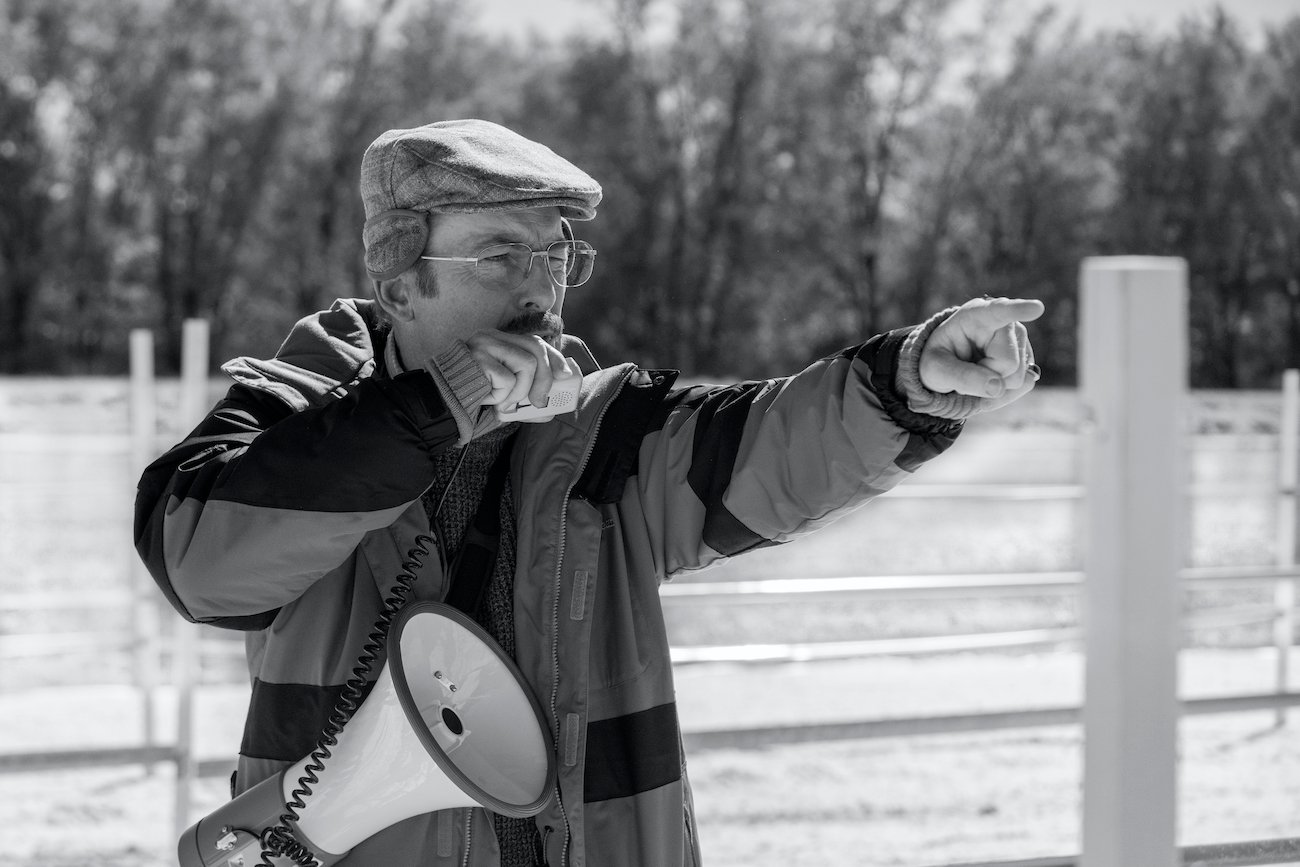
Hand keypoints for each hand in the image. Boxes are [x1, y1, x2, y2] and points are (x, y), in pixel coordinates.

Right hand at [466, 330, 571, 411]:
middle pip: (535, 349)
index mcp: (497, 341)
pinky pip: (507, 380)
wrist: (438, 405)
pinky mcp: (477, 359)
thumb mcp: (502, 395)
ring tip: (503, 402)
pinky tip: (487, 400)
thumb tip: (551, 408)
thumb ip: (524, 397)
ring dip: (520, 392)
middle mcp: (490, 337)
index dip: (554, 358)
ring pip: (527, 364)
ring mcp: (483, 345)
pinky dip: (502, 397)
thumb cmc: (469, 399)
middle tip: (540, 402)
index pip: (534, 342)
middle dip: (546, 379)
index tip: (564, 376)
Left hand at [919, 296, 1044, 411]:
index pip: (1000, 311)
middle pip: (1009, 365)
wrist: (948, 365)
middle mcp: (1006, 323)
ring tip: (976, 373)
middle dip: (986, 377)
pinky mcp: (1029, 358)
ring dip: (993, 387)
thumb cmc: (939, 360)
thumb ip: (961, 377)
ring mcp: (1021, 340)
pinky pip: (1025, 385)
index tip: (1036, 308)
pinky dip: (1003, 394)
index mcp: (976, 315)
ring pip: (1018, 379)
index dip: (1018, 310)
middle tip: (966, 369)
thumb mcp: (935, 369)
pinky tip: (988, 383)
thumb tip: (998, 387)